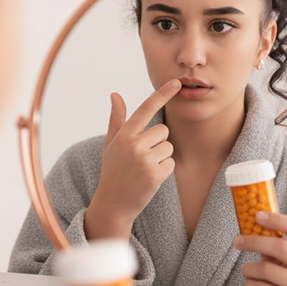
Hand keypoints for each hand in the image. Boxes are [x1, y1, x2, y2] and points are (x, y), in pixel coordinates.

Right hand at [84, 79, 181, 239]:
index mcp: (123, 135)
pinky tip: (150, 178)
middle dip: (158, 143)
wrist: (113, 203)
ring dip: (161, 157)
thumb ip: (117, 119)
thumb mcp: (111, 144)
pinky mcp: (155, 174)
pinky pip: (170, 163)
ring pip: (168, 147)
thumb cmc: (113, 171)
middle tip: (142, 158)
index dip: (162, 94)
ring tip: (144, 169)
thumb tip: (115, 94)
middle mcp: (133, 144)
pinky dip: (164, 170)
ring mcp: (144, 160)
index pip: (146, 108)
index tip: (176, 82)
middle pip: (163, 131)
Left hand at [233, 211, 286, 285]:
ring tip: (248, 271)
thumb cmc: (282, 273)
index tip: (257, 215)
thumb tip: (248, 219)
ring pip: (266, 269)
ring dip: (248, 268)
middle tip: (237, 241)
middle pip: (280, 247)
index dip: (276, 219)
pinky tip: (252, 284)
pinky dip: (249, 284)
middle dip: (254, 242)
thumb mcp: (281, 255)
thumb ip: (270, 239)